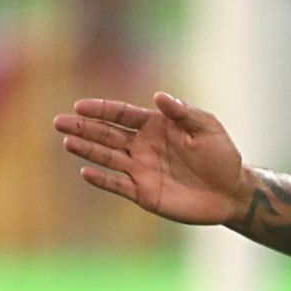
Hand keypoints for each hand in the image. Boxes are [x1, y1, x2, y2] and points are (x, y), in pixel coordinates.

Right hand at [53, 92, 250, 225]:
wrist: (231, 191)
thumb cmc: (221, 155)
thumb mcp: (207, 128)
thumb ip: (183, 113)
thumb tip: (159, 96)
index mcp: (155, 126)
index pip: (121, 114)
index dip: (101, 109)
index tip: (79, 106)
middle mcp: (143, 146)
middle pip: (107, 134)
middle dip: (83, 128)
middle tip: (59, 122)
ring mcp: (141, 170)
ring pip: (108, 157)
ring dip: (87, 150)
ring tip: (67, 142)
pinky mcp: (144, 193)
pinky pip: (118, 184)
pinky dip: (102, 179)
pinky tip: (86, 171)